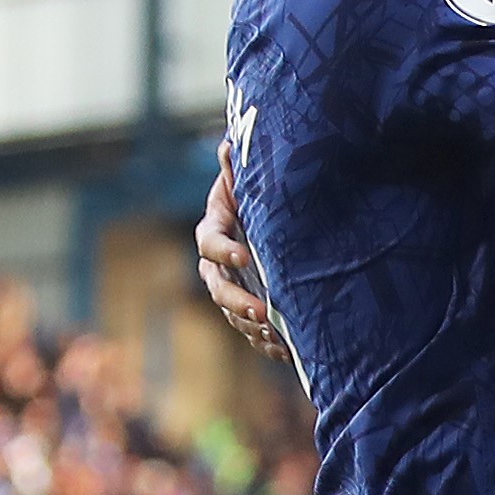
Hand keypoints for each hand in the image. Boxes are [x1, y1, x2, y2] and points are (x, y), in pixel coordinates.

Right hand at [194, 160, 287, 361]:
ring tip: (275, 335)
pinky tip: (285, 350)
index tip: (242, 256)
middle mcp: (217, 262)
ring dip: (251, 326)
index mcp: (215, 227)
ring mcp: (233, 286)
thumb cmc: (263, 190)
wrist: (278, 216)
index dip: (222, 250)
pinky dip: (266, 342)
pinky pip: (251, 330)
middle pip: (218, 287)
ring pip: (232, 313)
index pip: (209, 242)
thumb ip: (238, 166)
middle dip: (237, 302)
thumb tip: (227, 144)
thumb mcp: (252, 176)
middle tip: (261, 313)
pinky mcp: (250, 305)